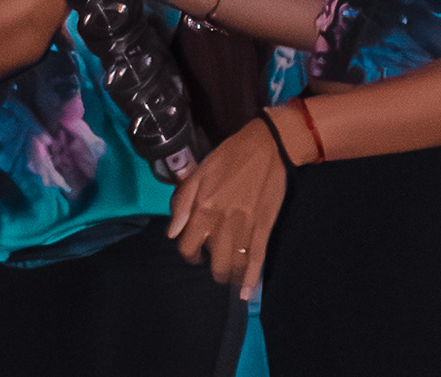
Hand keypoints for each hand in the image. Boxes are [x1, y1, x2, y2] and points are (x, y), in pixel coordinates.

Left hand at [168, 113, 288, 299]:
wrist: (267, 145)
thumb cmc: (230, 156)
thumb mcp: (199, 172)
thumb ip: (182, 203)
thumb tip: (173, 233)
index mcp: (203, 209)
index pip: (186, 247)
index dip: (187, 253)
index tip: (194, 250)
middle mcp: (222, 223)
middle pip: (210, 262)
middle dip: (209, 266)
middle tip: (212, 260)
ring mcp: (245, 227)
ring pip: (232, 265)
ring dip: (227, 275)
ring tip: (227, 274)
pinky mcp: (264, 227)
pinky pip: (256, 259)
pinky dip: (250, 279)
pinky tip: (245, 293)